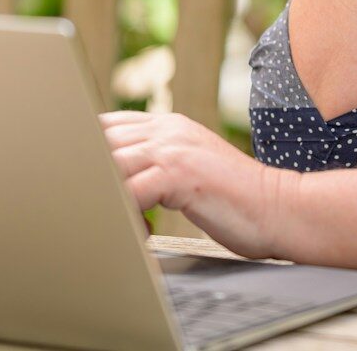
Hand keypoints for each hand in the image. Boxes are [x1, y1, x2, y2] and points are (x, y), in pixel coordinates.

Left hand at [100, 110, 295, 259]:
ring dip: (102, 197)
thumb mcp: (192, 169)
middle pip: (100, 141)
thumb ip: (159, 163)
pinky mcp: (180, 174)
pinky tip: (133, 233)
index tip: (76, 177)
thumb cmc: (236, 200)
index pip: (108, 124)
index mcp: (169, 126)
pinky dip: (121, 216)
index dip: (85, 150)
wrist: (281, 208)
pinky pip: (129, 193)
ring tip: (105, 225)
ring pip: (109, 165)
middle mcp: (168, 130)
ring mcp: (173, 149)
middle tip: (82, 206)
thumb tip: (119, 181)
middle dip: (86, 174)